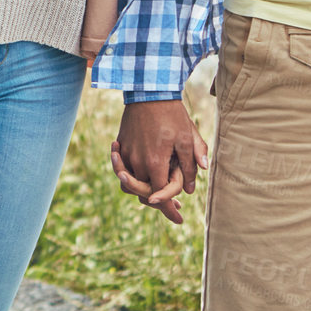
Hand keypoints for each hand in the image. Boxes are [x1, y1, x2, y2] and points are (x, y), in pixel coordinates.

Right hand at [110, 99, 208, 224]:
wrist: (148, 91)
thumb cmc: (171, 114)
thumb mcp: (187, 137)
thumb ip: (190, 163)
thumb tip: (190, 189)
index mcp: (154, 162)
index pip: (159, 195)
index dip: (169, 209)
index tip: (179, 218)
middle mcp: (136, 162)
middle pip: (143, 194)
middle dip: (159, 204)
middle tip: (175, 209)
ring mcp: (125, 154)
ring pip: (130, 184)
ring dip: (142, 190)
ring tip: (157, 193)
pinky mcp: (120, 146)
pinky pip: (123, 170)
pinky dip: (131, 177)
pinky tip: (143, 175)